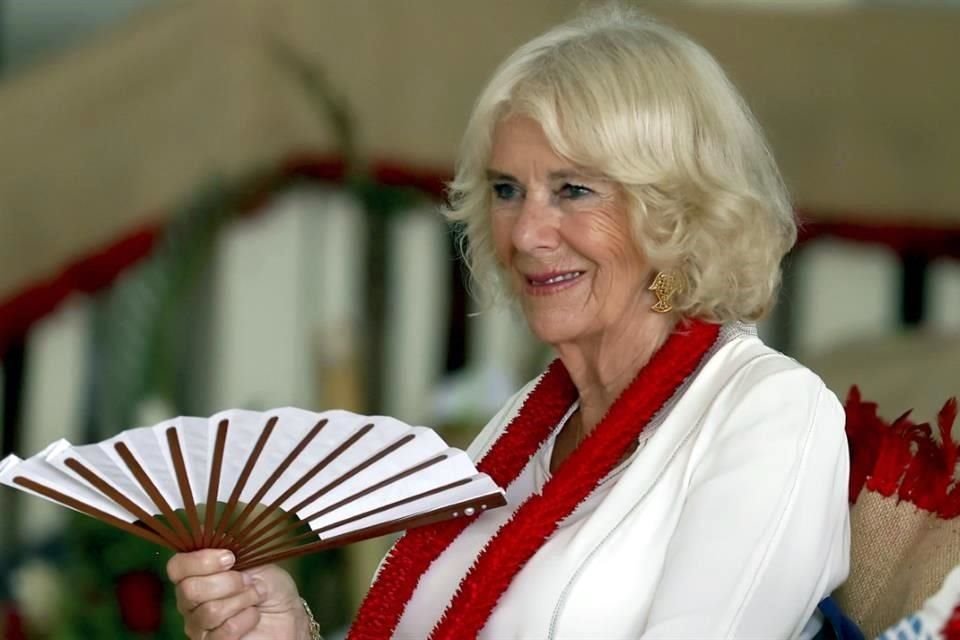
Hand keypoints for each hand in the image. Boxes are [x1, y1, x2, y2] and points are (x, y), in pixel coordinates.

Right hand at [167, 549, 312, 639]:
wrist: (287, 613)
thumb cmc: (269, 585)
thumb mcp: (254, 559)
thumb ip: (230, 550)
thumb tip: (212, 539)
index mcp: (194, 576)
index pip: (176, 567)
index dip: (201, 560)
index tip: (230, 558)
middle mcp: (190, 603)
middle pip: (189, 590)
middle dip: (228, 582)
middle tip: (248, 581)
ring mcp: (199, 627)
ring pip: (210, 611)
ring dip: (242, 600)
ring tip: (256, 597)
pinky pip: (225, 631)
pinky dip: (247, 619)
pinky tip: (254, 615)